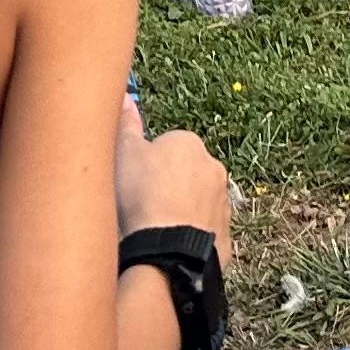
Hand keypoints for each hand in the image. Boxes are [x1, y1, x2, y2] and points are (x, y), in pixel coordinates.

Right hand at [114, 104, 235, 262]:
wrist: (170, 251)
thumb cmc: (144, 195)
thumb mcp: (125, 153)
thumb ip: (127, 124)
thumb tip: (125, 98)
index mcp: (189, 143)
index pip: (166, 145)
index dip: (146, 162)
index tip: (134, 179)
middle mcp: (213, 168)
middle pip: (184, 172)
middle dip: (167, 184)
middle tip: (142, 202)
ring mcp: (223, 203)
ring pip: (196, 201)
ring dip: (180, 209)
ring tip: (155, 227)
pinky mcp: (225, 235)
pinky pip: (202, 229)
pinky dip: (189, 234)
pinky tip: (170, 244)